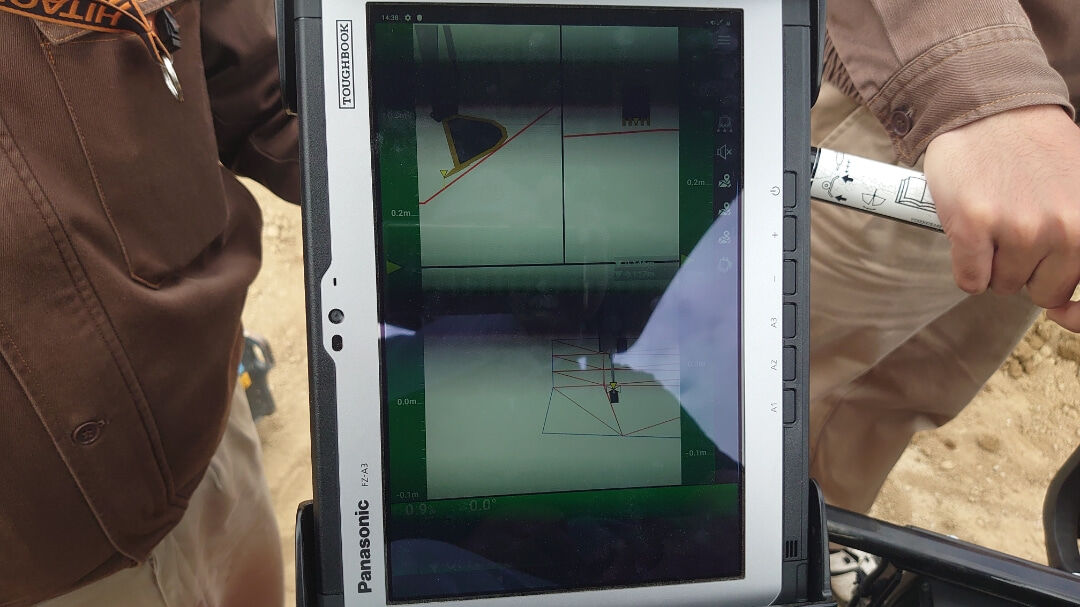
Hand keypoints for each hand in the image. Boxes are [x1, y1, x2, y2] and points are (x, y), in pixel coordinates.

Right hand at [924, 105, 1079, 330]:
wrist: (991, 108)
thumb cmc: (1035, 153)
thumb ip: (1078, 235)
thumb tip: (1066, 306)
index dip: (1072, 305)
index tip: (1063, 308)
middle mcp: (1066, 228)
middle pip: (1043, 292)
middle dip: (1027, 272)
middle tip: (1017, 235)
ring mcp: (1019, 228)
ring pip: (1003, 285)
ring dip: (993, 263)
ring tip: (994, 222)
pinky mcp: (975, 225)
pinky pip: (970, 280)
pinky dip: (966, 266)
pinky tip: (969, 233)